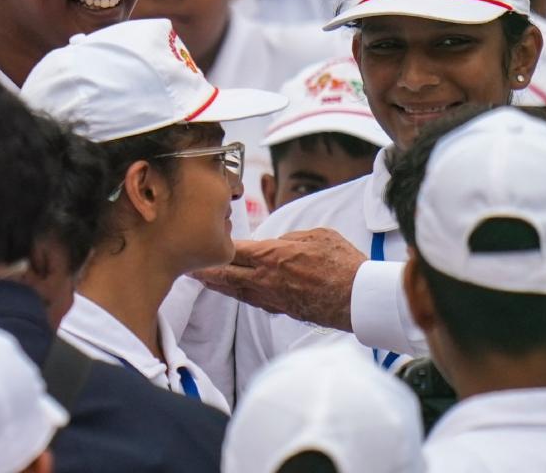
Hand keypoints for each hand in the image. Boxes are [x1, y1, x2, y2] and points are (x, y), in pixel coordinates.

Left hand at [193, 227, 367, 331]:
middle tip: (188, 268)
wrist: (357, 298)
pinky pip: (253, 301)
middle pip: (226, 276)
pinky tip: (235, 291)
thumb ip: (290, 237)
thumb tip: (277, 243)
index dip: (215, 248)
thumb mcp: (316, 235)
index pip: (234, 251)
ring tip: (205, 280)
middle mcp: (265, 279)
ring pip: (237, 292)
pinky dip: (239, 295)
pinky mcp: (282, 310)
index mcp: (271, 256)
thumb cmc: (341, 263)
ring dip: (219, 286)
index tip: (201, 245)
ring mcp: (272, 298)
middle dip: (205, 272)